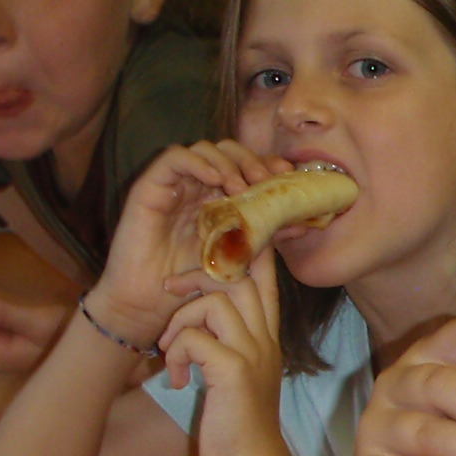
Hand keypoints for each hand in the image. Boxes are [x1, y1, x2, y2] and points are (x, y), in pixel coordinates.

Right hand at [86, 139, 283, 350]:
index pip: (246, 166)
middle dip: (251, 160)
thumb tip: (307, 222)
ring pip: (204, 149)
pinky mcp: (150, 187)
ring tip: (240, 186)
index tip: (287, 175)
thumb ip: (268, 237)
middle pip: (228, 151)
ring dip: (228, 162)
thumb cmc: (192, 287)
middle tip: (265, 180)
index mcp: (220, 199)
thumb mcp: (240, 258)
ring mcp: (175, 185)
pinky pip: (174, 158)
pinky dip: (198, 162)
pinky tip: (215, 179)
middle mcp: (198, 188)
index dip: (267, 164)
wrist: (148, 306)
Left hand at [158, 248, 292, 455]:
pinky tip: (178, 379)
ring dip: (180, 320)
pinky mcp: (233, 371)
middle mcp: (265, 338)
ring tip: (169, 350)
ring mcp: (252, 353)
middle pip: (240, 275)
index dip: (244, 250)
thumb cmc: (241, 430)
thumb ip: (228, 347)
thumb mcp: (240, 379)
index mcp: (267, 338)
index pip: (265, 278)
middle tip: (170, 291)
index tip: (216, 244)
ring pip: (215, 300)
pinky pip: (195, 337)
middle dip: (197, 275)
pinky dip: (176, 352)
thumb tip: (196, 327)